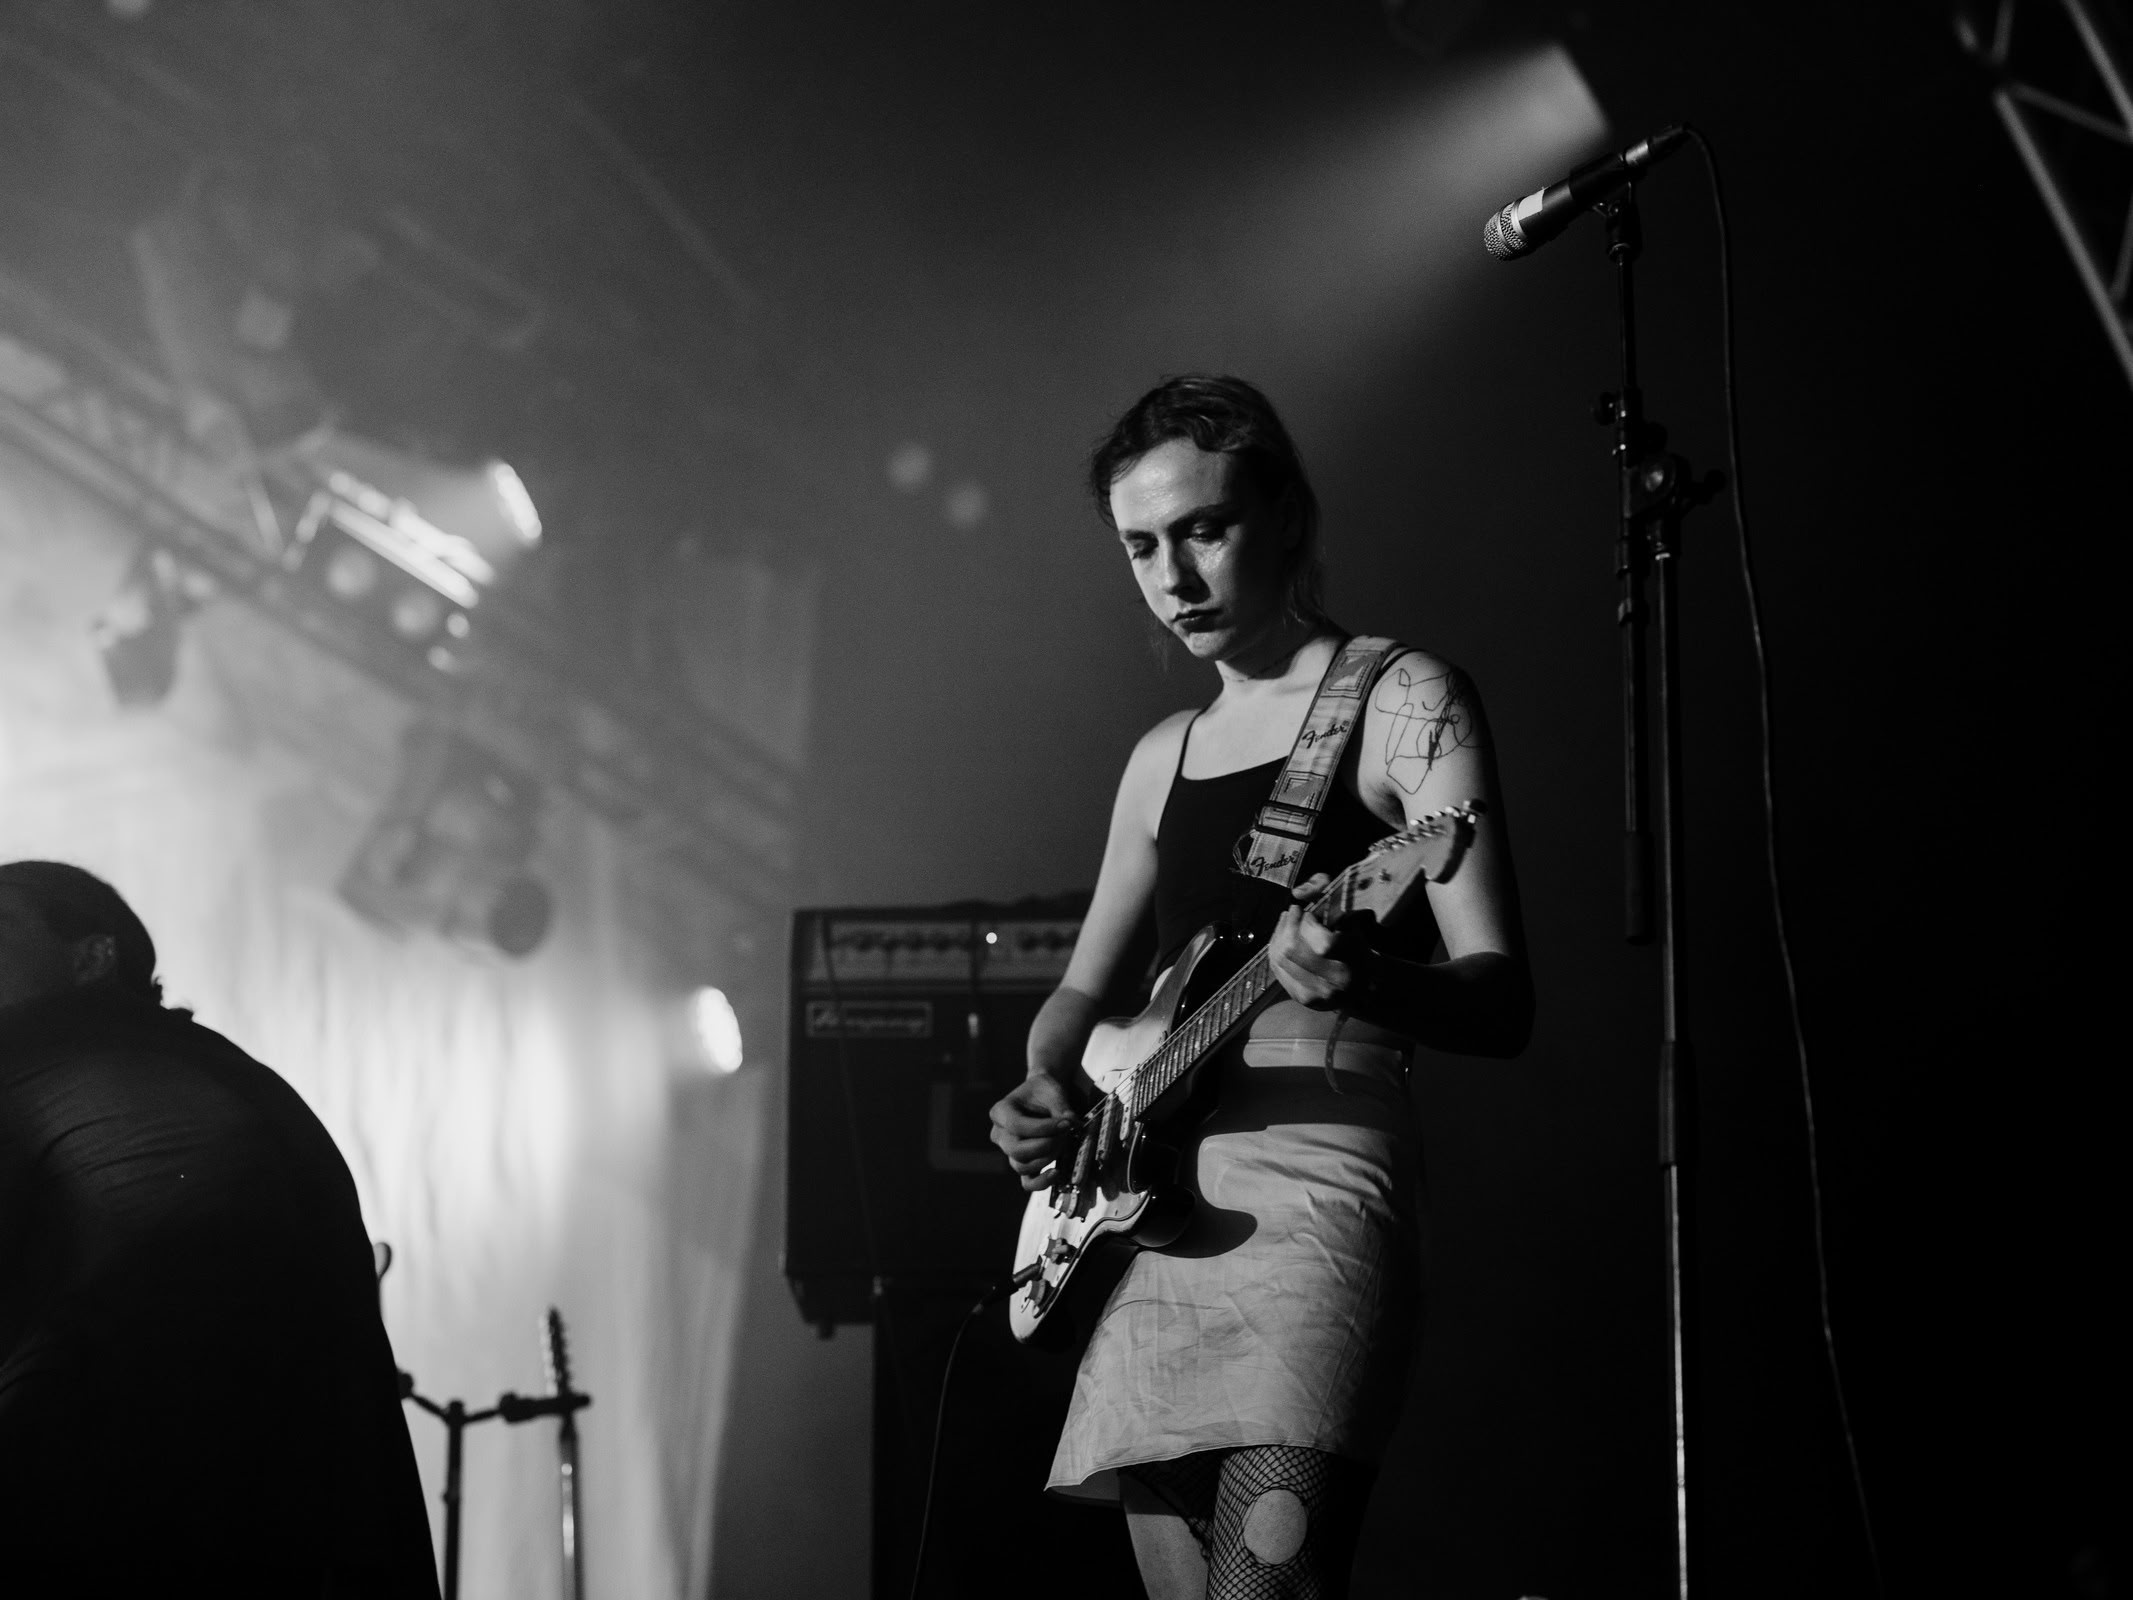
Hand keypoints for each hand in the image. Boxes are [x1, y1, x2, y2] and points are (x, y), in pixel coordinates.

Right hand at [989, 1074, 1084, 1191]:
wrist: (1045, 1096)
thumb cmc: (1045, 1092)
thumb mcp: (1053, 1092)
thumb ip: (1062, 1108)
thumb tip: (1073, 1124)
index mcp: (1000, 1112)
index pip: (1016, 1126)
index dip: (1043, 1128)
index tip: (1067, 1123)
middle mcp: (999, 1134)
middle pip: (1016, 1150)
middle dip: (1045, 1145)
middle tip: (1065, 1134)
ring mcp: (1009, 1152)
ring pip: (1022, 1166)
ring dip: (1047, 1157)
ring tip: (1064, 1143)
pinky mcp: (1022, 1164)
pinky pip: (1027, 1182)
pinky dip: (1041, 1182)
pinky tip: (1057, 1173)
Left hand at [1267, 873, 1374, 1010]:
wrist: (1364, 982)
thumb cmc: (1355, 942)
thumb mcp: (1349, 911)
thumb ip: (1325, 889)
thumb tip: (1298, 892)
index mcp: (1353, 961)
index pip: (1323, 943)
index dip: (1309, 923)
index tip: (1311, 913)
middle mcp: (1335, 983)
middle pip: (1293, 949)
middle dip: (1289, 924)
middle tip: (1293, 912)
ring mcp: (1317, 994)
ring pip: (1280, 958)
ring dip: (1279, 933)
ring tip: (1287, 921)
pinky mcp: (1301, 998)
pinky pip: (1276, 968)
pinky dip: (1275, 948)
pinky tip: (1282, 938)